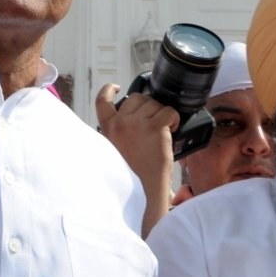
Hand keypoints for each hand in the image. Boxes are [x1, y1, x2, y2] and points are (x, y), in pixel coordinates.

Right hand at [96, 85, 177, 235]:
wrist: (144, 189)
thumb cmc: (132, 173)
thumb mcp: (115, 149)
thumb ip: (118, 132)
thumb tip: (133, 118)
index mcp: (108, 128)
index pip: (102, 101)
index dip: (108, 90)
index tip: (116, 87)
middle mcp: (120, 122)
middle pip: (136, 98)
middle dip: (147, 106)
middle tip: (153, 121)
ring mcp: (137, 123)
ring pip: (154, 103)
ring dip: (161, 113)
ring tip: (164, 129)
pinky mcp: (154, 127)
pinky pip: (167, 111)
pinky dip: (173, 118)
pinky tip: (172, 129)